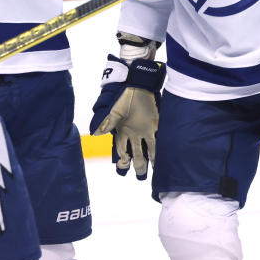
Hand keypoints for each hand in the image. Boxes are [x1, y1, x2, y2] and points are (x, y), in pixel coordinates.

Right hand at [89, 54, 165, 179]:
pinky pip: (158, 139)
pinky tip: (164, 160)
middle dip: (138, 165)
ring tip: (153, 172)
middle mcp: (133, 134)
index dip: (122, 161)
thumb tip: (95, 134)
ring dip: (150, 161)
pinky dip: (160, 150)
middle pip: (136, 154)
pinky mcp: (155, 124)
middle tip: (141, 176)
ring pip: (148, 150)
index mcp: (122, 132)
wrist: (135, 83)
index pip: (121, 151)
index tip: (123, 169)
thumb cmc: (122, 97)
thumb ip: (106, 123)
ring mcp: (145, 130)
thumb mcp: (113, 111)